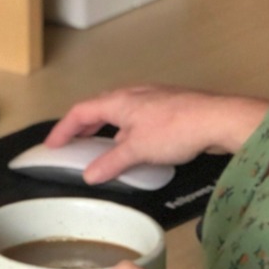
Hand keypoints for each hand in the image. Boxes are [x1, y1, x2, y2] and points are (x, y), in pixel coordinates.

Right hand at [45, 86, 268, 185]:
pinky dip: (127, 130)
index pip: (80, 112)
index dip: (63, 129)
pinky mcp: (169, 108)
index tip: (52, 144)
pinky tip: (135, 146)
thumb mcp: (137, 150)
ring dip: (106, 128)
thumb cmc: (175, 128)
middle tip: (72, 143)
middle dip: (83, 126)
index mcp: (118, 101)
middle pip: (98, 108)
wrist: (216, 119)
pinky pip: (137, 117)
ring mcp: (152, 99)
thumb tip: (91, 174)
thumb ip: (111, 162)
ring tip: (102, 146)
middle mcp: (132, 95)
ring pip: (120, 112)